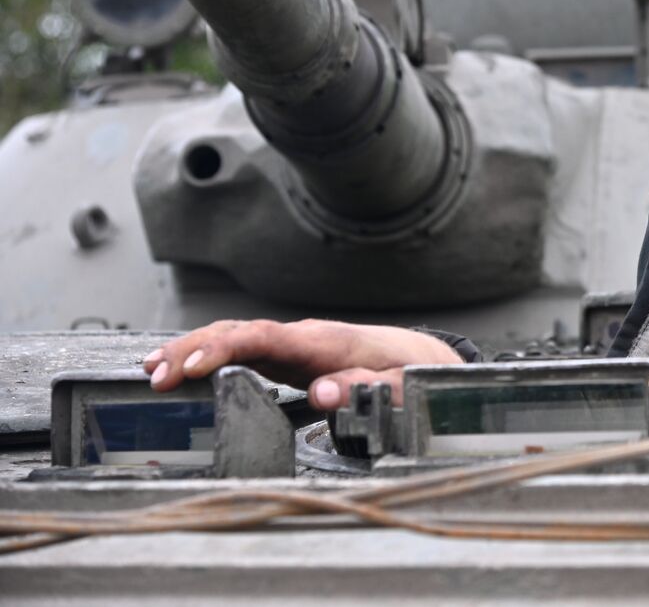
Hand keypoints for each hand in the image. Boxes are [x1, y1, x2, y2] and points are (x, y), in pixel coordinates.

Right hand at [142, 319, 464, 409]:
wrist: (418, 356)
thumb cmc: (407, 371)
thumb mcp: (399, 385)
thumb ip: (365, 389)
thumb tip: (322, 396)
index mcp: (323, 343)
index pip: (265, 337)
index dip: (226, 349)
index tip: (193, 367)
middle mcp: (299, 338)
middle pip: (237, 333)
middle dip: (192, 349)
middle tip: (154, 375)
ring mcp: (289, 346)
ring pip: (232, 339)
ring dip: (190, 351)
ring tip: (150, 371)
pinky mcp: (285, 358)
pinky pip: (239, 352)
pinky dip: (206, 357)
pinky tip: (179, 371)